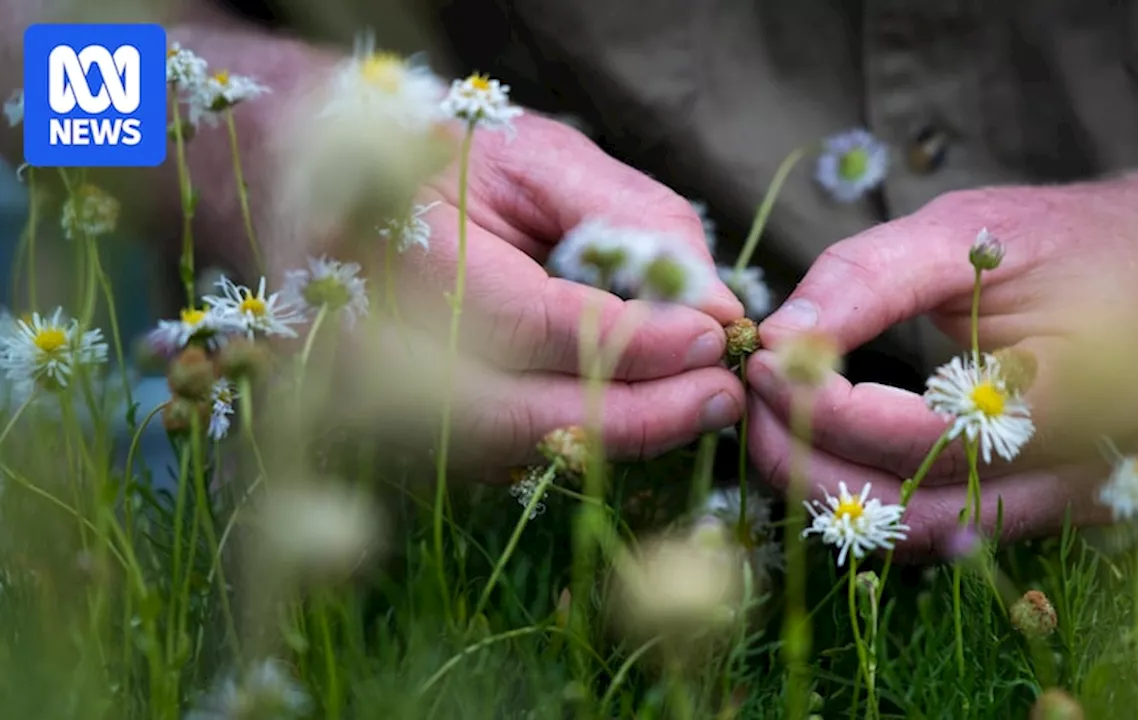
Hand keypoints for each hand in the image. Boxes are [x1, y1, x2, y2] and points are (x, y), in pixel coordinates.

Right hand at [333, 114, 746, 475]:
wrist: (324, 176)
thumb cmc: (447, 155)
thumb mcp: (542, 157)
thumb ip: (632, 224)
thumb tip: (714, 309)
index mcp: (399, 252)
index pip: (531, 324)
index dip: (632, 341)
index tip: (716, 336)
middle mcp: (369, 345)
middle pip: (520, 415)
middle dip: (639, 416)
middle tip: (724, 396)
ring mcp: (370, 402)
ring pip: (512, 450)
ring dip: (614, 435)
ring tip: (696, 403)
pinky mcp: (395, 429)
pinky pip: (498, 453)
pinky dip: (573, 436)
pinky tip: (634, 408)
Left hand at [746, 180, 1137, 559]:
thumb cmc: (1080, 239)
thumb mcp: (971, 230)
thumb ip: (869, 278)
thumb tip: (778, 333)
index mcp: (1065, 405)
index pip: (915, 440)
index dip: (825, 406)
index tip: (763, 360)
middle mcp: (1067, 481)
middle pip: (905, 511)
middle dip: (806, 459)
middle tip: (750, 398)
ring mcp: (1057, 506)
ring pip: (914, 533)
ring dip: (827, 486)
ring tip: (774, 420)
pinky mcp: (1039, 506)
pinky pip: (937, 522)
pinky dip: (869, 492)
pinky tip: (824, 443)